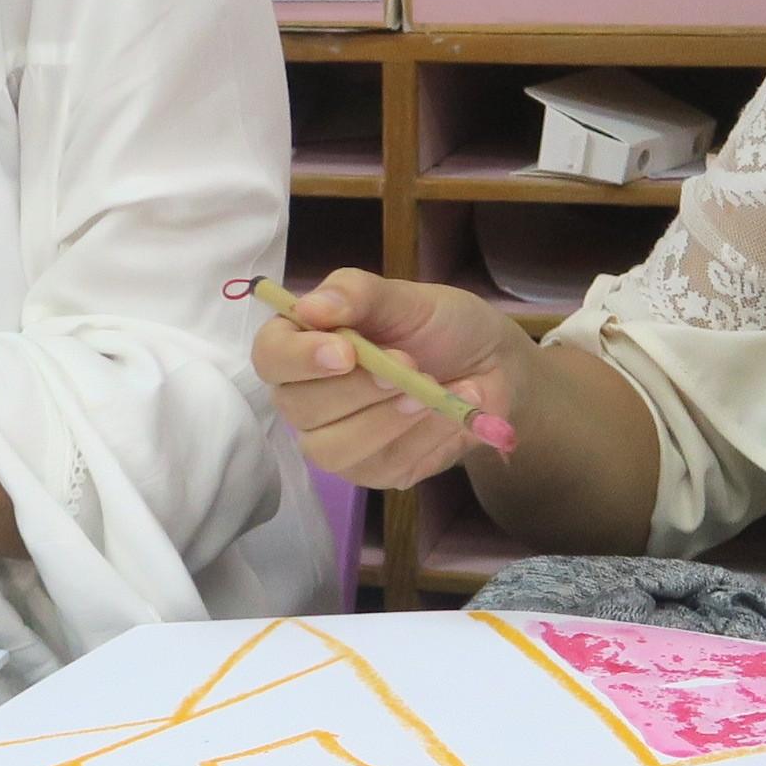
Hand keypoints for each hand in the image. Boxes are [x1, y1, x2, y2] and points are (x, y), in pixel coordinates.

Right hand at [251, 271, 527, 488]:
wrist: (496, 367)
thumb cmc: (442, 326)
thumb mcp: (408, 298)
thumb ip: (357, 294)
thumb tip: (309, 306)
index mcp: (305, 343)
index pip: (270, 356)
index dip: (298, 358)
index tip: (345, 352)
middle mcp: (308, 396)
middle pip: (299, 408)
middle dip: (357, 390)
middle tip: (411, 364)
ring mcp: (336, 440)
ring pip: (333, 449)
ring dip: (387, 420)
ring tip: (433, 392)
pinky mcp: (374, 471)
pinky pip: (383, 466)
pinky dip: (422, 438)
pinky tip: (447, 415)